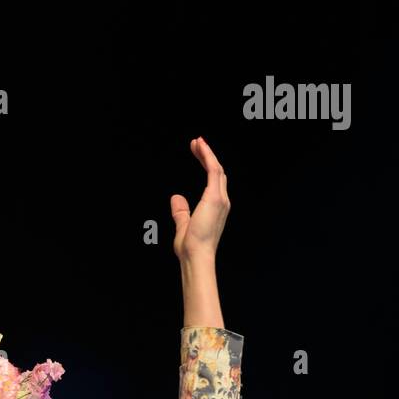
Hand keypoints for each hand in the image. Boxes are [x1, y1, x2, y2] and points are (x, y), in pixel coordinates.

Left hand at [170, 136, 229, 260]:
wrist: (196, 256)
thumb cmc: (191, 248)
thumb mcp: (183, 226)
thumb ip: (181, 212)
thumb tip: (176, 198)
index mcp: (216, 209)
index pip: (214, 182)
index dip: (207, 166)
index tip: (198, 154)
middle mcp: (222, 202)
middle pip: (217, 172)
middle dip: (207, 157)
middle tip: (196, 144)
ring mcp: (220, 199)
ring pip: (216, 168)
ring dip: (207, 153)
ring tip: (197, 142)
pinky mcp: (215, 196)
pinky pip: (213, 170)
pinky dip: (207, 156)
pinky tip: (200, 146)